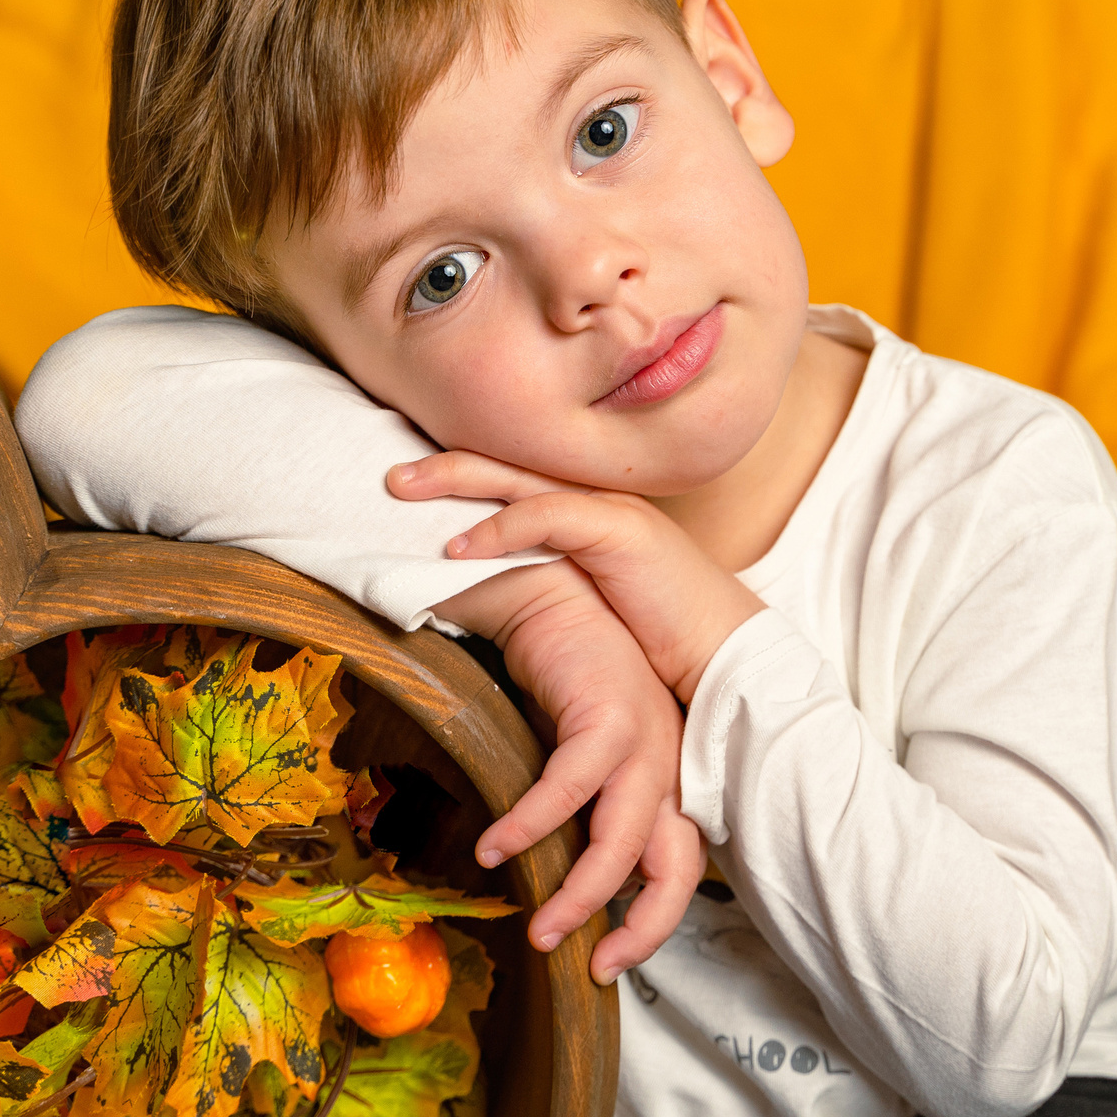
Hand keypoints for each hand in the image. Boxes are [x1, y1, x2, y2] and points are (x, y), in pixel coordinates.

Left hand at [396, 452, 762, 703]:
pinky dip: (497, 527)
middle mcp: (595, 499)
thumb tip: (491, 601)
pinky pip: (545, 514)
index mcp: (588, 514)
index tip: (415, 484)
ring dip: (455, 481)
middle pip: (506, 465)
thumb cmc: (663, 638)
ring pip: (517, 478)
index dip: (464, 475)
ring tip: (403, 492)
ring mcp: (608, 509)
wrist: (726, 651)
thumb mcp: (593, 605)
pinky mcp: (619, 530)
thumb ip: (548, 588)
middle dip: (444, 466)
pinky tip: (457, 545)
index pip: (516, 480)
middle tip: (390, 475)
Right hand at [432, 559, 703, 981]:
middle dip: (638, 926)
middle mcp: (667, 760)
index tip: (608, 962)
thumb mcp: (567, 755)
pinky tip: (496, 850)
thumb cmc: (554, 674)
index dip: (652, 921)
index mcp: (664, 773)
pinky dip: (533, 825)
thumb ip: (570, 810)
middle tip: (591, 965)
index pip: (679, 865)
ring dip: (579, 891)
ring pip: (623, 839)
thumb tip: (539, 878)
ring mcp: (645, 735)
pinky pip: (571, 786)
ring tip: (538, 928)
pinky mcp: (608, 709)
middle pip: (672, 866)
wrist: (544, 587)